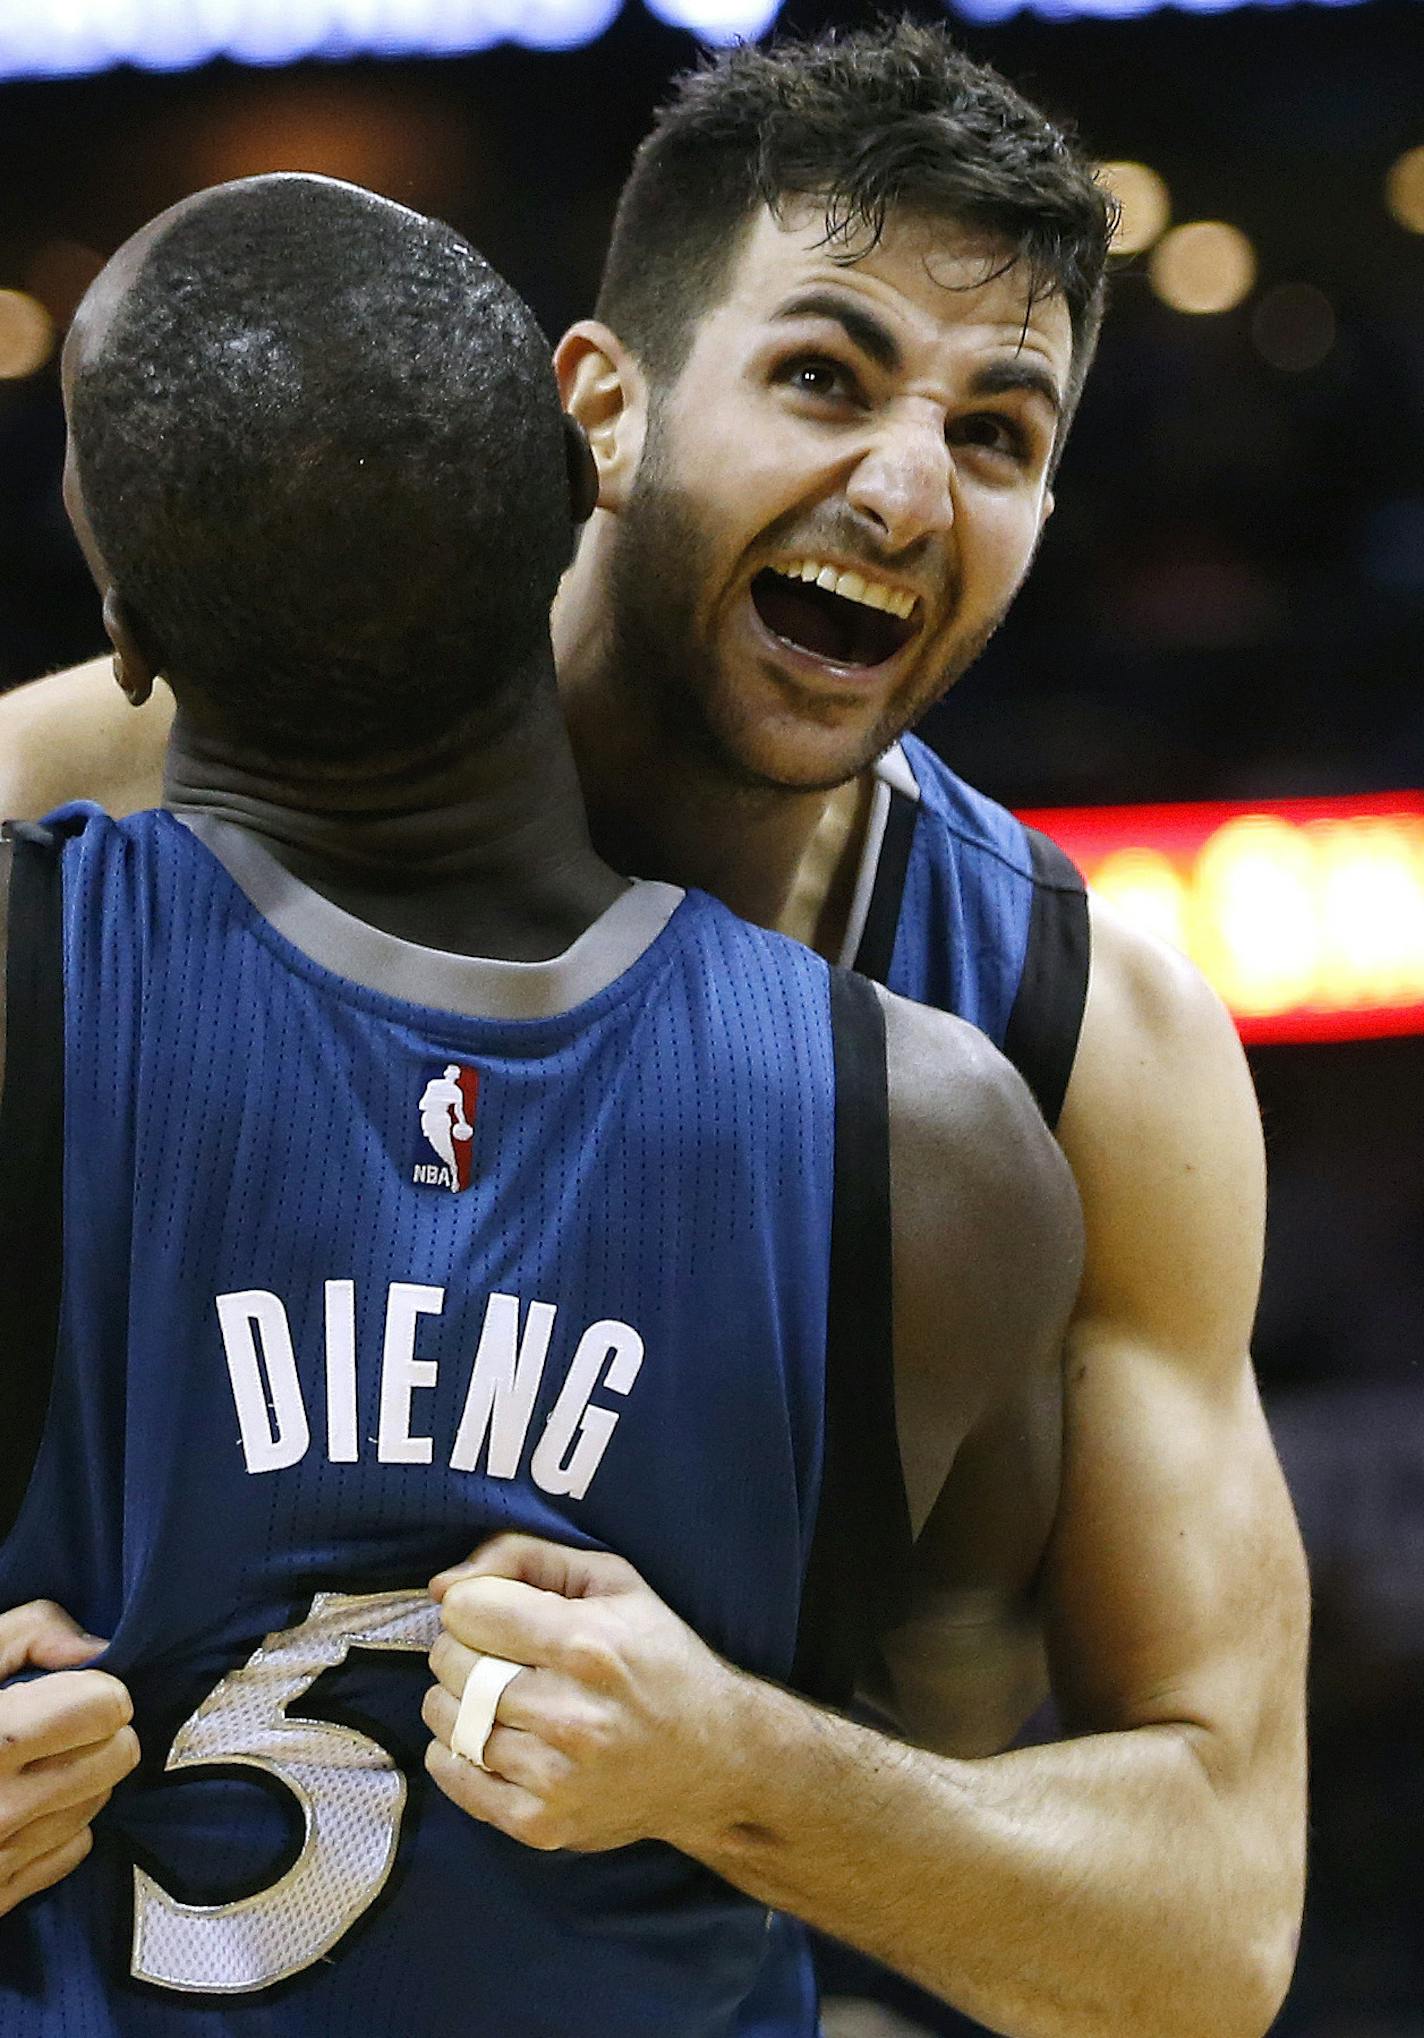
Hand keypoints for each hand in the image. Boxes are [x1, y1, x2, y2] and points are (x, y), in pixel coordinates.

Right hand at [0, 1601, 139, 1916]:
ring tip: (25, 1763)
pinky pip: (71, 1851)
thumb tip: (93, 1648)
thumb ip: (25, 1632)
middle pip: (117, 1755)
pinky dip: (56, 1824)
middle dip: (97, 1730)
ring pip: (98, 1802)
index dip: (93, 1687)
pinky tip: (17, 1806)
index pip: (106, 1706)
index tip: (68, 1685)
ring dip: (78, 1776)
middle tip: (55, 1722)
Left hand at [423, 1535, 741, 1854]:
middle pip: (450, 1662)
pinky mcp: (541, 1824)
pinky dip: (453, 1749)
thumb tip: (442, 1584)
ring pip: (445, 1718)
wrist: (715, 1760)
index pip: (466, 1610)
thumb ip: (524, 1557)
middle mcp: (569, 1714)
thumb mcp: (612, 1581)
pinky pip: (452, 1775)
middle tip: (495, 1652)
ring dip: (455, 1697)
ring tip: (493, 1693)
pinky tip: (490, 1735)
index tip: (495, 1611)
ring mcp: (553, 1777)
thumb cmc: (658, 1657)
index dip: (473, 1602)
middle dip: (462, 1646)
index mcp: (587, 1644)